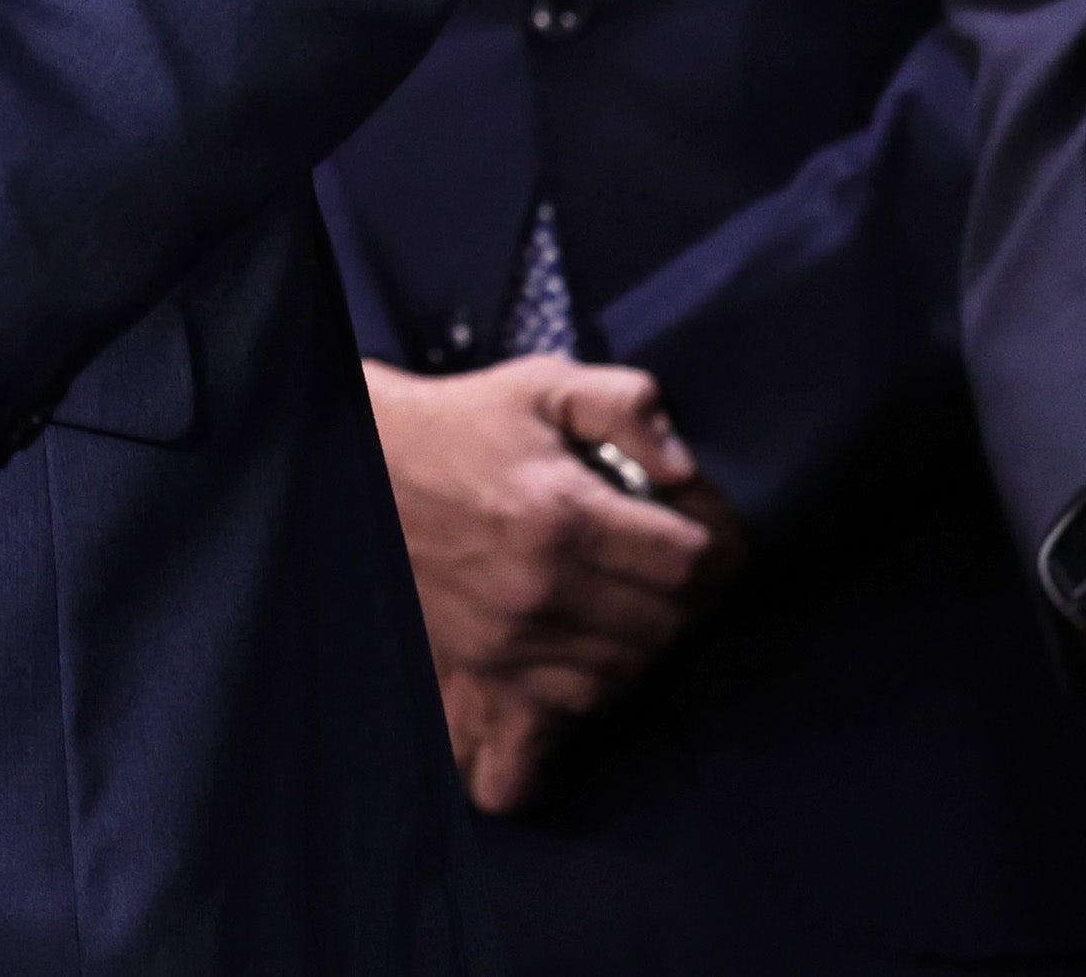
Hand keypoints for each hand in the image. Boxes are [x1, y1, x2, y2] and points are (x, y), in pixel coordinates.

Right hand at [362, 357, 745, 811]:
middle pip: (669, 621)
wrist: (367, 471)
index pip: (687, 562)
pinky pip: (582, 699)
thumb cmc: (464, 425)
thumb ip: (626, 404)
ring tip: (643, 593)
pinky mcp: (491, 663)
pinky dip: (608, 673)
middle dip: (692, 593)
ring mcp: (513, 635)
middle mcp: (540, 587)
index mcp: (562, 513)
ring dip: (653, 635)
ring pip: (632, 667)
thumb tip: (684, 466)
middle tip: (680, 560)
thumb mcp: (545, 386)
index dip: (717, 547)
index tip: (709, 530)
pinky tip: (603, 632)